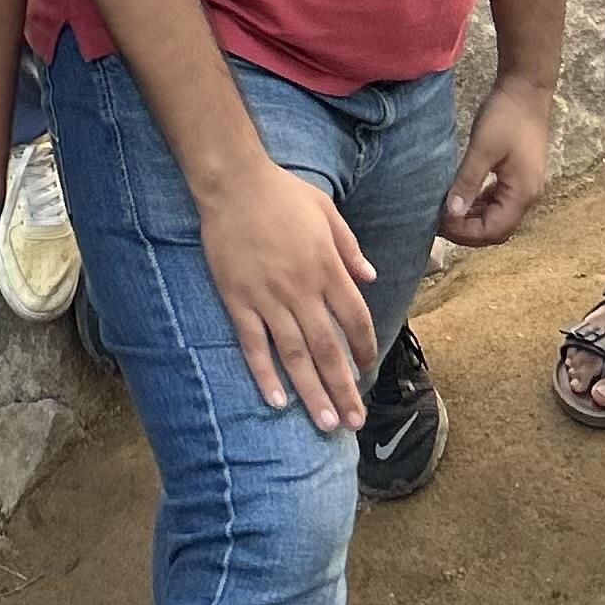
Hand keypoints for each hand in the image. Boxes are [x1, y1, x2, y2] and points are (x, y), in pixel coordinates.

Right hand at [195, 150, 377, 427]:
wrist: (233, 181)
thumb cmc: (282, 192)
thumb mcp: (326, 211)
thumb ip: (349, 247)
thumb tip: (372, 277)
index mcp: (326, 266)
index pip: (354, 318)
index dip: (365, 346)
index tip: (368, 368)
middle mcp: (301, 288)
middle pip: (328, 348)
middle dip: (344, 388)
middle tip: (355, 422)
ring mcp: (267, 297)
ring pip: (294, 355)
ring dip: (312, 392)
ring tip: (327, 424)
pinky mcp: (238, 299)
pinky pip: (253, 345)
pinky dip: (265, 375)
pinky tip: (277, 402)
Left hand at [441, 73, 551, 247]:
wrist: (526, 87)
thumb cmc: (506, 115)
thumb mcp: (483, 147)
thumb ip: (468, 181)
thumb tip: (452, 213)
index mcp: (522, 194)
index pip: (493, 231)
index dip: (465, 232)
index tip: (439, 222)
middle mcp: (527, 196)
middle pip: (496, 229)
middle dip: (468, 230)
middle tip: (438, 220)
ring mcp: (524, 185)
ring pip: (497, 215)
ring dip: (472, 218)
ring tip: (445, 211)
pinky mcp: (517, 174)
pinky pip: (498, 200)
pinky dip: (479, 204)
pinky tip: (462, 197)